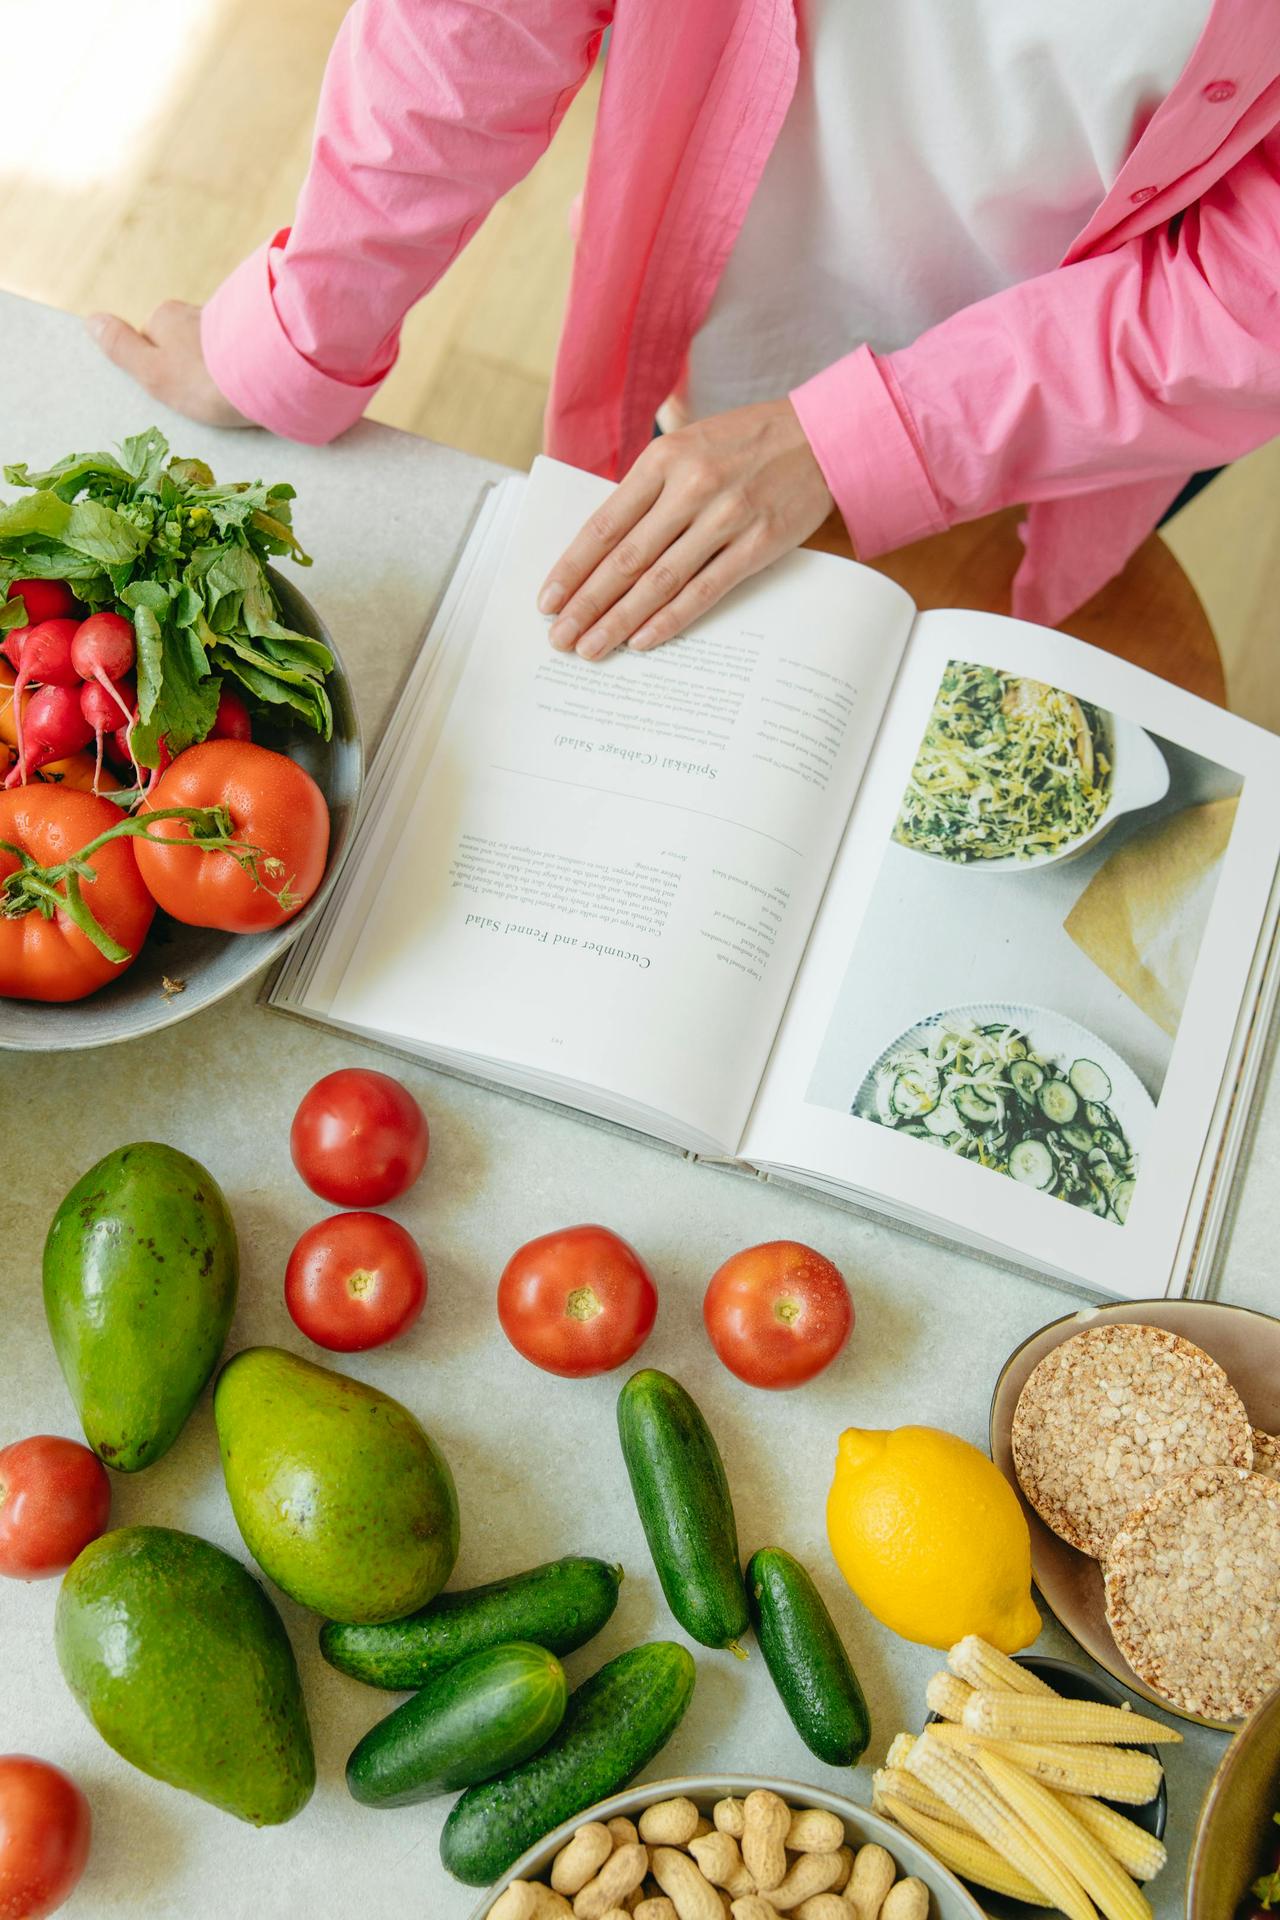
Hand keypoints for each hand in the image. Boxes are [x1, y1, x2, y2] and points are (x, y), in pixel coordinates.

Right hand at [85, 301, 249, 429]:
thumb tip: (91, 320)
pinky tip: (250, 385)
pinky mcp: (259, 333)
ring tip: (230, 395)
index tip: (178, 393)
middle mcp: (195, 312)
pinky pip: (241, 352)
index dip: (160, 372)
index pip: (151, 343)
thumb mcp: (152, 372)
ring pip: (213, 349)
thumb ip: (122, 348)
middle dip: (191, 369)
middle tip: (205, 398)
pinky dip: (242, 367)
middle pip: (184, 345)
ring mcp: (229, 320)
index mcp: (165, 317)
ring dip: (219, 368)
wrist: (269, 374)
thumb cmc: (203, 379)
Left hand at [539, 399, 833, 658]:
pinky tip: (641, 640)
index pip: (604, 524)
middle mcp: (691, 487)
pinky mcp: (757, 544)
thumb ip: (649, 490)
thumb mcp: (688, 446)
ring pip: (659, 581)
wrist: (822, 436)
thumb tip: (604, 548)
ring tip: (591, 647)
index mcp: (664, 459)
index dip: (572, 567)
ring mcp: (725, 518)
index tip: (548, 600)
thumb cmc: (746, 443)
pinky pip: (704, 591)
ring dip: (619, 620)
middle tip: (560, 638)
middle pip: (625, 559)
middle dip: (586, 604)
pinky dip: (669, 619)